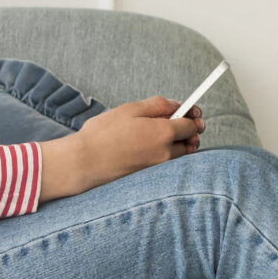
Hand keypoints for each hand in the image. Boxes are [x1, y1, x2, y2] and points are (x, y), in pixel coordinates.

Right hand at [38, 97, 202, 202]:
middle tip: (177, 119)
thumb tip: (177, 105)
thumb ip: (158, 105)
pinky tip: (149, 144)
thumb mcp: (130, 109)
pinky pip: (167, 161)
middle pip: (190, 140)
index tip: (189, 109)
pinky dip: (166, 151)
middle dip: (189, 129)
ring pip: (180, 153)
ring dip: (179, 142)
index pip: (191, 124)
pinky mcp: (149, 173)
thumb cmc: (103, 133)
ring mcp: (158, 165)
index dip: (192, 114)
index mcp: (164, 132)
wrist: (85, 162)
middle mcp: (166, 152)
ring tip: (163, 132)